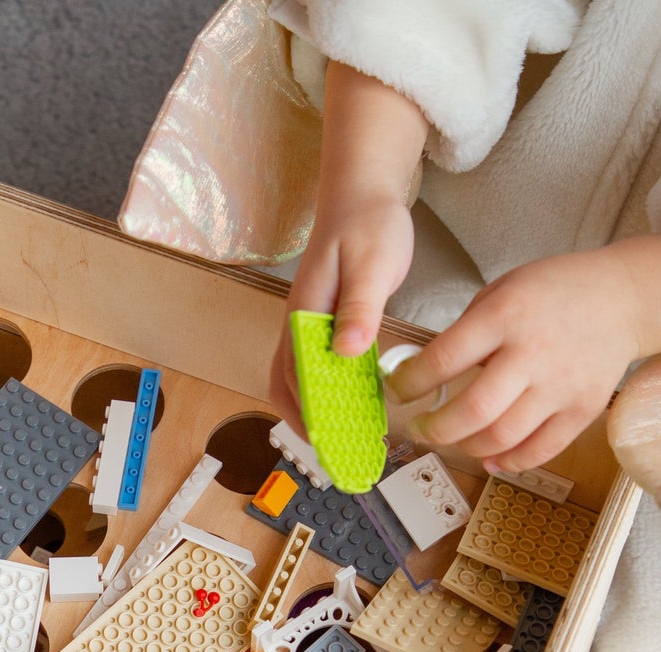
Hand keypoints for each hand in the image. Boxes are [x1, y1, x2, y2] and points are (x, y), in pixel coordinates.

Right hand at [271, 191, 414, 430]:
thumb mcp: (372, 263)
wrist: (362, 191)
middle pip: (288, 384)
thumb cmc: (367, 223)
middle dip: (307, 420)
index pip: (295, 374)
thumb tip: (348, 353)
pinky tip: (354, 403)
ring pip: (300, 378)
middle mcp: (299, 324)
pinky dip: (330, 390)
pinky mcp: (324, 322)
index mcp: (305, 313)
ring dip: (316, 408)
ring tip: (343, 436)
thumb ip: (361, 308)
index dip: (307, 410)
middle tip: (334, 450)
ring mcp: (308, 324)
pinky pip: (318, 365)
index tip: (325, 439)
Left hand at [387, 249, 642, 473]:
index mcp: (504, 317)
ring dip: (467, 447)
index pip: (443, 360)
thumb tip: (420, 375)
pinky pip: (538, 450)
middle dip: (435, 429)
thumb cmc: (553, 293)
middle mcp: (533, 353)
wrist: (624, 297)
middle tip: (422, 427)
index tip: (397, 392)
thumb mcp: (500, 292)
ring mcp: (561, 385)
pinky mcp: (583, 408)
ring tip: (457, 437)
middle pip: (472, 411)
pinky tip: (491, 457)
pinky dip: (508, 462)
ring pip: (501, 437)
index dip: (410, 384)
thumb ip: (464, 333)